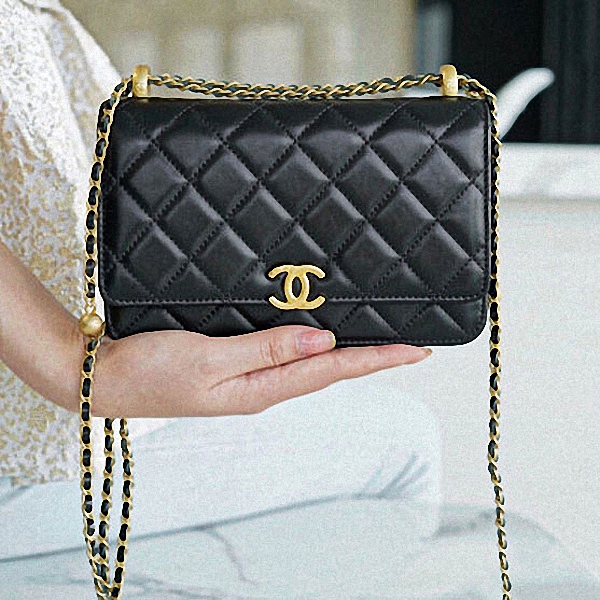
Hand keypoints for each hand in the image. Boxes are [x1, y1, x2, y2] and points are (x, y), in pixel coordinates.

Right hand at [90, 326, 431, 417]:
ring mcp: (249, 378)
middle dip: (371, 356)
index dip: (377, 359)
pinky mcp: (235, 366)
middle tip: (408, 342)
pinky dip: (312, 345)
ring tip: (377, 338)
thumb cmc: (151, 370)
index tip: (416, 349)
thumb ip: (267, 348)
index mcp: (261, 387)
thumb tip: (323, 341)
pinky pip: (285, 354)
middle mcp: (262, 385)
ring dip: (346, 351)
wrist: (107, 377)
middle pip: (329, 368)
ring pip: (310, 361)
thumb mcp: (211, 359)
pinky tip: (320, 336)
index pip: (333, 371)